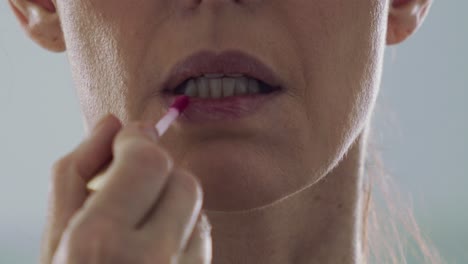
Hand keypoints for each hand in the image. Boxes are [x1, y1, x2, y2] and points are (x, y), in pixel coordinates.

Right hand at [40, 114, 211, 263]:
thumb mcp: (53, 240)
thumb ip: (76, 174)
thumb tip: (111, 123)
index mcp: (99, 245)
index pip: (150, 161)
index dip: (140, 141)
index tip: (128, 140)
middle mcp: (150, 263)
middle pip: (184, 181)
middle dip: (157, 174)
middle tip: (130, 186)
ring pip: (198, 210)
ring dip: (172, 206)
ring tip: (139, 228)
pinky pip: (204, 240)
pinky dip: (184, 233)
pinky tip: (157, 251)